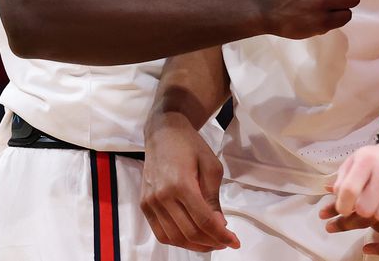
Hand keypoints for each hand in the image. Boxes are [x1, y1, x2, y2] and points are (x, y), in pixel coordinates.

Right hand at [141, 113, 239, 251]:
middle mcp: (162, 196)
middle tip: (225, 241)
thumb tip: (219, 225)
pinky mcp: (144, 205)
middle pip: (189, 232)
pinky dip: (178, 240)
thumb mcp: (211, 167)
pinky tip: (192, 238)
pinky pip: (160, 233)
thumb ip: (213, 198)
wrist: (163, 132)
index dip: (221, 235)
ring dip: (195, 245)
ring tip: (211, 242)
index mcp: (181, 184)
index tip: (234, 242)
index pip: (203, 220)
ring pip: (174, 237)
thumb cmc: (191, 145)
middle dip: (211, 242)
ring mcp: (150, 202)